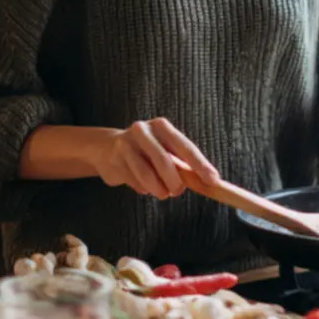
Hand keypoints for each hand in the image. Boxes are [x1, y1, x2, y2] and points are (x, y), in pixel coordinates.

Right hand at [93, 117, 219, 199]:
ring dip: (159, 190)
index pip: (185, 147)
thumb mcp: (164, 150)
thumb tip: (208, 183)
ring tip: (163, 193)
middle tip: (177, 191)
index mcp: (161, 126)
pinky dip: (144, 189)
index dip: (200, 165)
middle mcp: (143, 131)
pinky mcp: (114, 160)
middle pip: (164, 161)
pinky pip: (135, 182)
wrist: (106, 148)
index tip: (213, 180)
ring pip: (147, 175)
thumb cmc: (146, 151)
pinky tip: (143, 185)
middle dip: (175, 182)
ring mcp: (126, 144)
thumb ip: (182, 164)